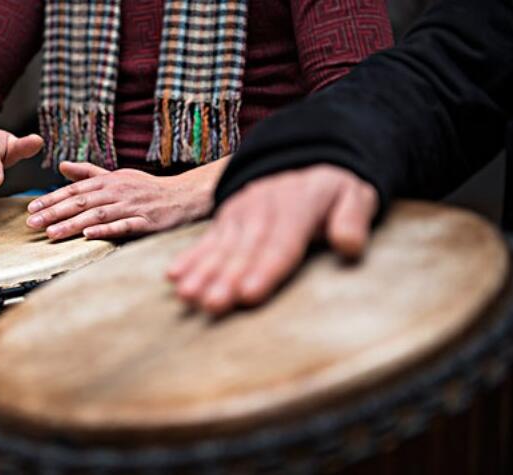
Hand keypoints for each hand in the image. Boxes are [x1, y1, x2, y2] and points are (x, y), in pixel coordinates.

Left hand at [26, 161, 212, 239]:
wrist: (182, 197)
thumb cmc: (147, 189)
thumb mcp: (117, 176)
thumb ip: (88, 172)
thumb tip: (62, 166)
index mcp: (108, 182)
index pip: (74, 190)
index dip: (51, 199)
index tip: (31, 207)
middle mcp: (117, 192)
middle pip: (81, 203)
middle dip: (54, 213)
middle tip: (32, 223)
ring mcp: (131, 207)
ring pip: (97, 215)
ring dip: (73, 224)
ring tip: (52, 233)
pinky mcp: (145, 222)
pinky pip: (123, 226)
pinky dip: (106, 230)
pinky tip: (89, 235)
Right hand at [167, 164, 377, 313]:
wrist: (305, 155)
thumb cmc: (334, 189)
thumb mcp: (357, 194)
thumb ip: (353, 220)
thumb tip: (349, 246)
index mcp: (296, 208)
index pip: (280, 244)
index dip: (264, 271)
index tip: (249, 294)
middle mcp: (262, 210)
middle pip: (244, 251)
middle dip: (226, 279)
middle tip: (212, 304)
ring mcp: (240, 214)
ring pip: (220, 248)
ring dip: (201, 273)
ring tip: (187, 295)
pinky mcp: (226, 220)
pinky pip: (206, 241)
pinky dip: (189, 259)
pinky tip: (174, 276)